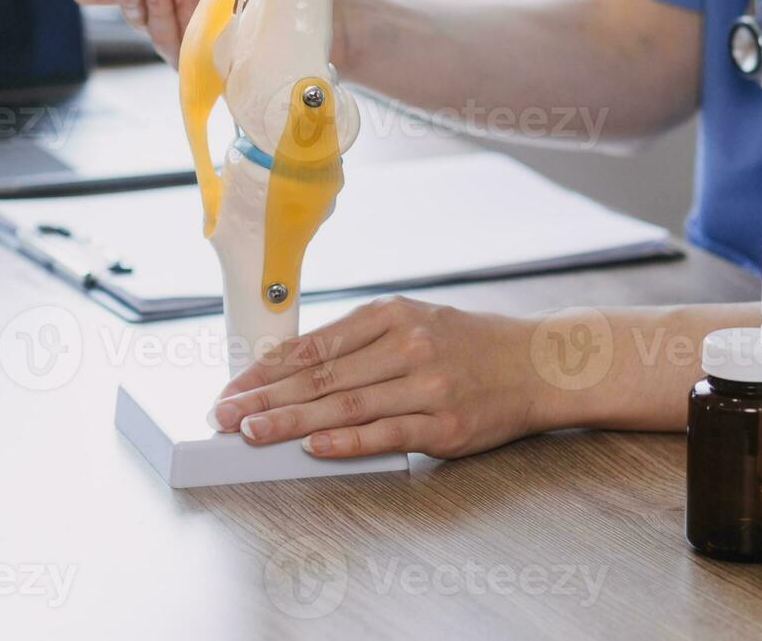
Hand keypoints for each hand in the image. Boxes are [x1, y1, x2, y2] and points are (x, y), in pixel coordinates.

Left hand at [210, 296, 568, 458]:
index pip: (314, 344)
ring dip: (291, 421)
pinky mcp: (444, 426)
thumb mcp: (415, 321)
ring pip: (344, 404)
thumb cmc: (470, 345)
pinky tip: (313, 447)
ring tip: (251, 433)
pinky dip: (346, 441)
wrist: (539, 364)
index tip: (231, 388)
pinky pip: (386, 433)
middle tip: (223, 415)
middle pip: (320, 375)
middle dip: (264, 397)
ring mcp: (426, 386)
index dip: (266, 369)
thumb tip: (294, 368)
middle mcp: (406, 345)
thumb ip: (361, 342)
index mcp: (391, 315)